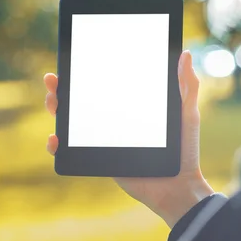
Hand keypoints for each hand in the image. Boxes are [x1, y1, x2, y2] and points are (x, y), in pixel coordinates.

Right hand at [44, 50, 213, 227]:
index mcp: (131, 105)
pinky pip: (71, 151)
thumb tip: (186, 54)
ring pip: (71, 122)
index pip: (104, 83)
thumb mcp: (187, 113)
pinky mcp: (101, 158)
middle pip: (81, 99)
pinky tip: (55, 138)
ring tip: (53, 102)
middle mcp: (115, 120)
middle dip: (62, 88)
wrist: (179, 186)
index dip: (86, 71)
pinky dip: (57, 144)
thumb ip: (187, 86)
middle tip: (54, 80)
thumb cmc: (185, 149)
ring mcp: (105, 139)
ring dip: (55, 109)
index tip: (73, 58)